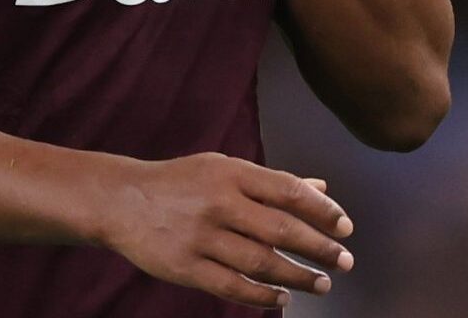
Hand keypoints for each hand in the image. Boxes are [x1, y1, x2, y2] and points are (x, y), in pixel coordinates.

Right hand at [96, 151, 354, 308]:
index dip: (323, 211)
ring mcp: (201, 237)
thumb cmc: (181, 183)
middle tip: (345, 262)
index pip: (289, 191)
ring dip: (298, 277)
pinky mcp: (185, 268)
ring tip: (322, 284)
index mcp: (232, 174)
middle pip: (282, 230)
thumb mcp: (223, 169)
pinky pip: (233, 287)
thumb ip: (272, 182)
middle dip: (320, 248)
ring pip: (261, 263)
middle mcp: (219, 203)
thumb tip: (320, 188)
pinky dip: (262, 296)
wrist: (121, 200)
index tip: (346, 228)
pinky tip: (283, 298)